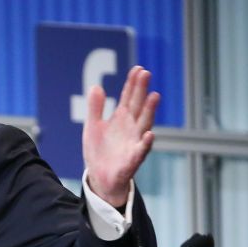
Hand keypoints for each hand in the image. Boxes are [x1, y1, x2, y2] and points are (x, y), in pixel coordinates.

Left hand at [81, 65, 160, 207]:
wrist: (100, 178)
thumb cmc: (99, 151)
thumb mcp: (93, 126)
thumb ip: (95, 108)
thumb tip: (96, 86)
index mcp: (121, 119)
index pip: (128, 97)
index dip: (133, 83)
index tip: (138, 69)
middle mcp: (131, 128)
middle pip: (138, 106)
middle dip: (142, 90)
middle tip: (146, 73)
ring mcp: (134, 142)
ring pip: (144, 124)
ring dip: (150, 111)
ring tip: (154, 96)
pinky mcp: (132, 160)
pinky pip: (141, 151)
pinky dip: (146, 144)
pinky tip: (149, 134)